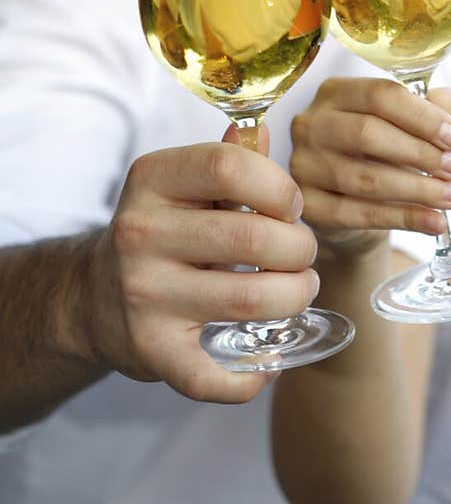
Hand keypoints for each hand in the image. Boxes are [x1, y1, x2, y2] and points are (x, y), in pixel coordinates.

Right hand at [78, 128, 318, 402]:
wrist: (94, 297)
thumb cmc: (162, 232)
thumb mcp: (184, 185)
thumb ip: (229, 159)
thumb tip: (263, 128)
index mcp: (151, 180)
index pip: (230, 166)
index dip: (280, 187)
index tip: (291, 208)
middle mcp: (139, 234)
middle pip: (253, 237)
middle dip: (300, 248)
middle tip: (302, 255)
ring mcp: (143, 295)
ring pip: (251, 300)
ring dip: (295, 297)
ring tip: (298, 291)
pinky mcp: (150, 350)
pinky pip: (216, 376)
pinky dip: (253, 375)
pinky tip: (268, 360)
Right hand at [290, 77, 450, 249]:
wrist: (350, 205)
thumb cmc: (378, 155)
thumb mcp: (402, 127)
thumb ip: (424, 110)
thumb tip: (447, 99)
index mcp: (336, 93)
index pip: (380, 95)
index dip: (422, 116)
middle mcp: (311, 124)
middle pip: (368, 134)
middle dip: (421, 153)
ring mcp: (303, 165)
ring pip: (366, 179)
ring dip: (419, 190)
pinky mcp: (308, 205)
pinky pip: (359, 215)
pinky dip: (404, 219)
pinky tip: (435, 221)